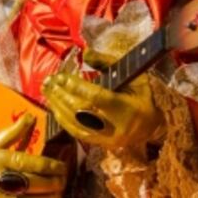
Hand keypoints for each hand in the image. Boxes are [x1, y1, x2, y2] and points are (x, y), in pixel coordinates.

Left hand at [42, 72, 163, 150]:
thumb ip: (109, 63)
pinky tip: (53, 107)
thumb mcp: (133, 76)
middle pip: (82, 111)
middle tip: (50, 81)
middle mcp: (115, 126)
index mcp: (126, 108)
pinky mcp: (98, 145)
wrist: (151, 128)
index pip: (98, 98)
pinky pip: (76, 133)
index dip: (78, 87)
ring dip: (58, 106)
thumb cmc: (141, 97)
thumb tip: (85, 52)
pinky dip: (62, 119)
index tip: (62, 76)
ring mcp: (105, 138)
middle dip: (63, 95)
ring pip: (75, 124)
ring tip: (47, 90)